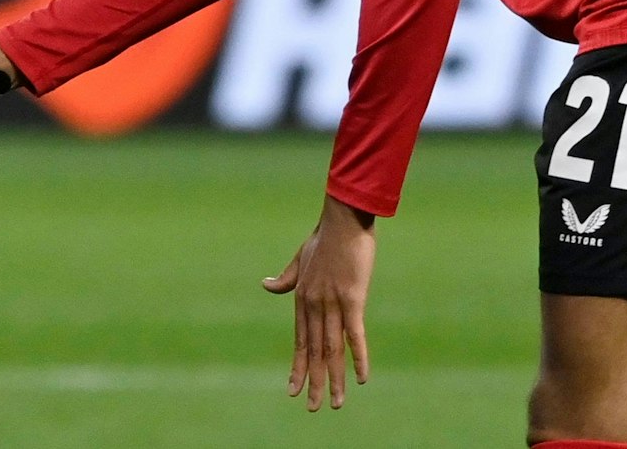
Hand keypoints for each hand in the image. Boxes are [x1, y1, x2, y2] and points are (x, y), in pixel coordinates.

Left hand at [263, 195, 374, 409]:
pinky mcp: (352, 298)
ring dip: (335, 377)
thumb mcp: (299, 258)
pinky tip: (361, 378)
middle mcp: (314, 305)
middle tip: (313, 408)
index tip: (294, 389)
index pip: (300, 341)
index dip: (298, 367)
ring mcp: (332, 303)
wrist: (340, 218)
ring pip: (332, 349)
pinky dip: (358, 357)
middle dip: (314, 382)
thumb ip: (285, 277)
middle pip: (314, 351)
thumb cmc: (323, 238)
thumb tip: (265, 285)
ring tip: (336, 403)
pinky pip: (355, 334)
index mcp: (302, 299)